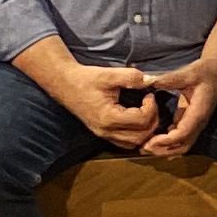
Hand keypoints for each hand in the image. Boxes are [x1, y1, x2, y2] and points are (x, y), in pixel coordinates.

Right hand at [45, 59, 164, 149]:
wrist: (65, 84)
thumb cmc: (85, 79)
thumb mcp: (108, 74)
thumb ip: (131, 77)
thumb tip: (150, 80)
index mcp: (108, 117)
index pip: (141, 120)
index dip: (152, 107)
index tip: (149, 95)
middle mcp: (106, 131)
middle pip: (141, 136)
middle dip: (152, 119)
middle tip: (150, 104)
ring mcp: (104, 134)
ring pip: (135, 143)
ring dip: (146, 130)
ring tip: (145, 112)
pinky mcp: (103, 134)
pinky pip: (126, 142)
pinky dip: (137, 134)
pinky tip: (137, 120)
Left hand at [144, 58, 216, 157]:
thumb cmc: (205, 71)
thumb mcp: (188, 73)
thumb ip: (169, 79)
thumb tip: (148, 82)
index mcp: (198, 112)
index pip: (183, 134)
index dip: (166, 141)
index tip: (148, 141)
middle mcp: (199, 122)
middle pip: (183, 146)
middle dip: (164, 150)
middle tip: (143, 148)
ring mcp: (196, 123)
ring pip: (183, 145)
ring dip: (165, 149)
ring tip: (146, 147)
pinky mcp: (192, 121)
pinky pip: (182, 138)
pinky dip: (169, 143)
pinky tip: (154, 140)